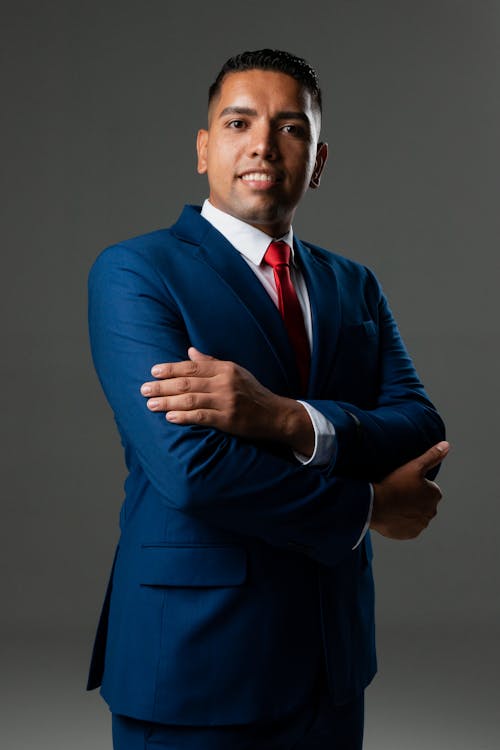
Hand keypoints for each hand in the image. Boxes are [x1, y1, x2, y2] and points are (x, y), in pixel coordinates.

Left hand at [140, 347, 314, 454]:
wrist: (275, 415)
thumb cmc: (252, 392)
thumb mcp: (235, 372)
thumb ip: (212, 363)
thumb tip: (190, 351)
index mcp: (226, 369)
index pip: (193, 366)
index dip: (171, 368)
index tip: (153, 371)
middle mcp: (225, 383)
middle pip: (188, 382)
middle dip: (163, 386)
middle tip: (143, 389)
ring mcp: (227, 402)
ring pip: (191, 399)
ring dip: (168, 402)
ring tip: (151, 404)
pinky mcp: (229, 420)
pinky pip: (202, 417)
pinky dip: (184, 416)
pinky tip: (170, 417)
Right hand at [370, 441, 449, 539]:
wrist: (375, 505)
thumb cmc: (395, 484)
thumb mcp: (414, 466)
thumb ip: (432, 456)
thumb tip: (446, 445)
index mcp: (435, 495)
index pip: (428, 489)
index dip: (415, 485)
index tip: (403, 483)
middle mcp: (431, 512)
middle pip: (422, 503)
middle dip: (413, 499)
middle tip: (397, 493)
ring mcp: (420, 525)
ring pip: (415, 515)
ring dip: (407, 511)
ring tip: (392, 503)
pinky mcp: (409, 534)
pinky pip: (407, 527)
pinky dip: (401, 522)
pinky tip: (391, 514)